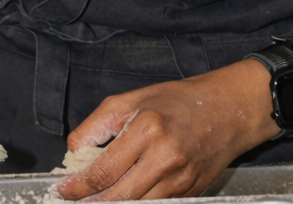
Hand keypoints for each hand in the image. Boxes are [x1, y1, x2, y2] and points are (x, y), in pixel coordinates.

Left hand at [52, 61, 276, 200]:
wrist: (230, 110)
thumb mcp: (134, 98)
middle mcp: (165, 158)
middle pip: (117, 198)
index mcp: (148, 129)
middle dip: (89, 203)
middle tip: (72, 201)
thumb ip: (99, 123)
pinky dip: (137, 203)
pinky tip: (124, 196)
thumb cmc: (181, 100)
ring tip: (96, 199)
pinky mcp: (190, 192)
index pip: (102, 172)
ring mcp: (180, 180)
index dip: (76, 187)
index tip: (62, 191)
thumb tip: (75, 151)